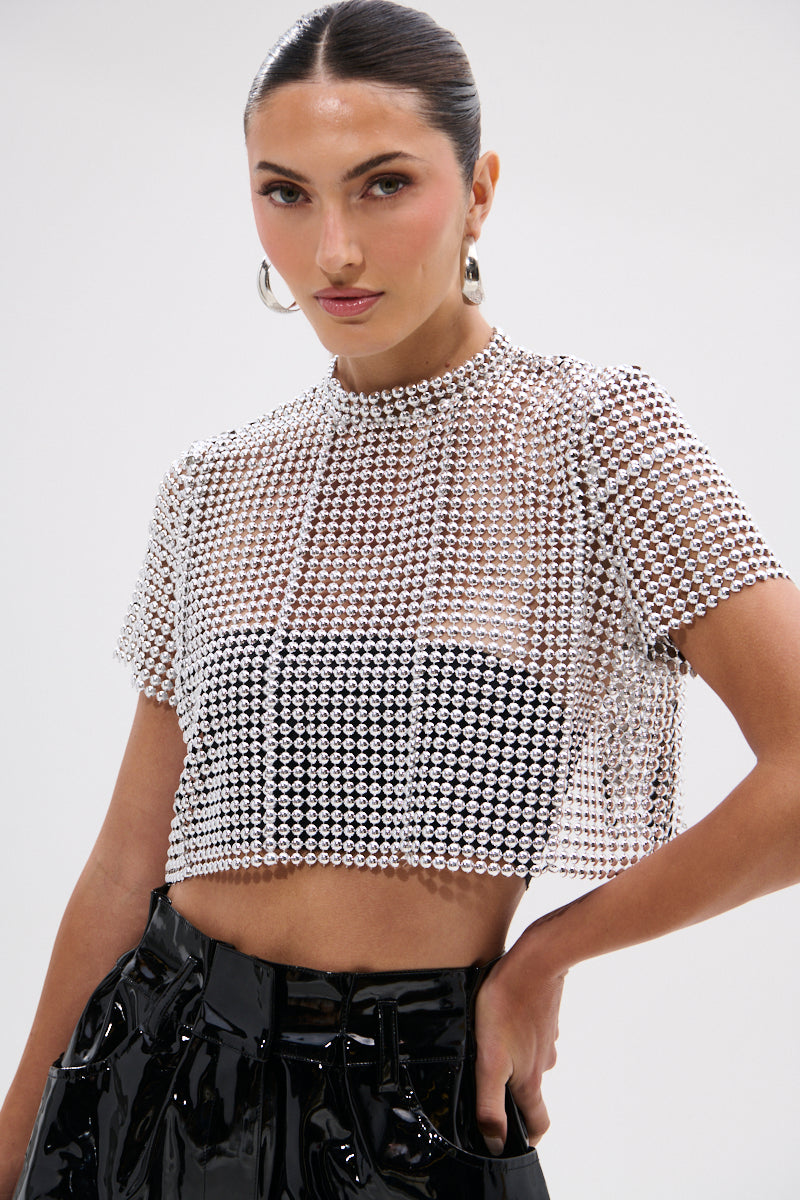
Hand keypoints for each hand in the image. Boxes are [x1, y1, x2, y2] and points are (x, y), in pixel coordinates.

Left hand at [473, 939, 565, 1153]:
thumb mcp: (489, 1061)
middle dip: (511, 1095)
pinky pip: (531, 1034)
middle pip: (531, 1092)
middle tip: (486, 1084)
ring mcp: (547, 1038)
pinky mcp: (545, 1016)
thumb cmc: (506, 1007)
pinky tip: (501, 1021)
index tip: (511, 1141)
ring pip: (531, 1061)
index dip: (526, 1138)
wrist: (535, 962)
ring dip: (514, 1061)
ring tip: (488, 1048)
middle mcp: (543, 1063)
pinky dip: (519, 1035)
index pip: (538, 1124)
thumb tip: (496, 1143)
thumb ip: (490, 1105)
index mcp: (530, 1080)